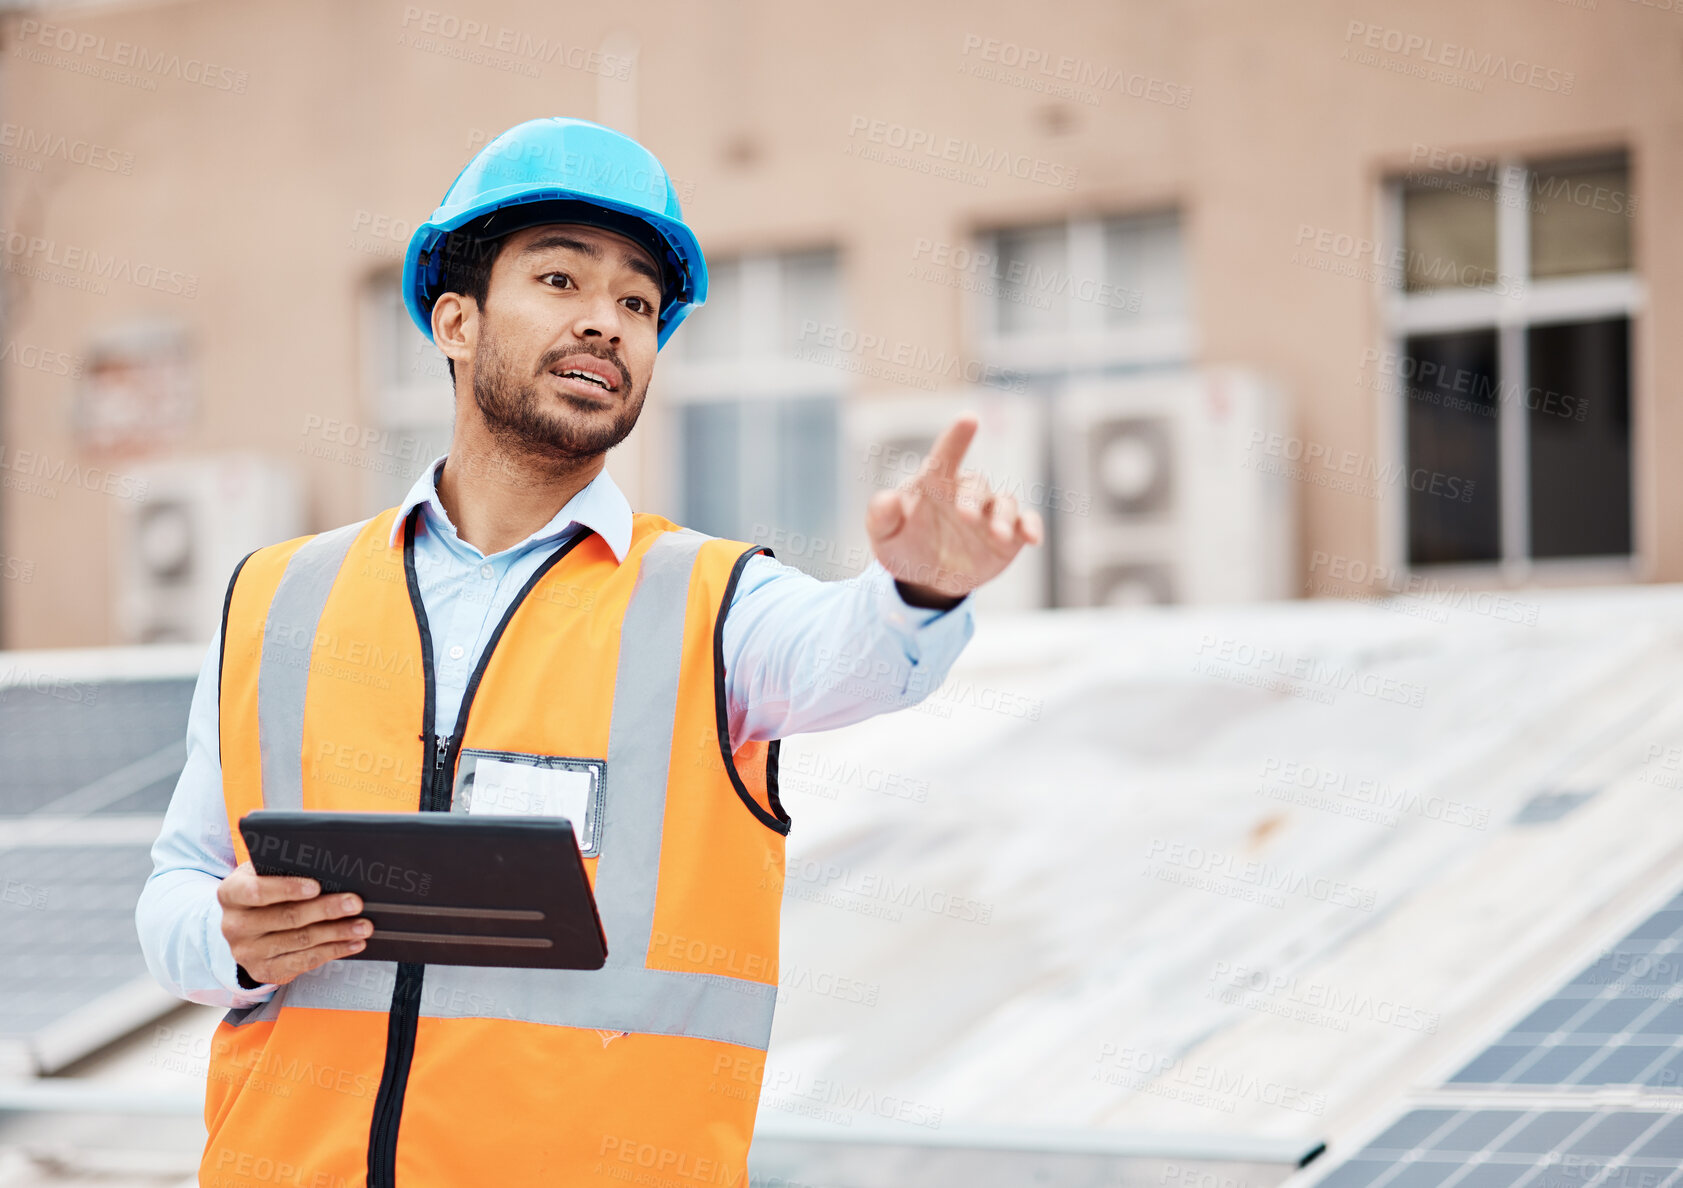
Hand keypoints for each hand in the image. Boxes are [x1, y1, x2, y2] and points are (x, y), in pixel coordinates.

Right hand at [217, 863, 369, 986]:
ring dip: (337, 933)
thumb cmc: (263, 890)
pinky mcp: (263, 971)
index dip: (287, 889)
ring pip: (300, 941)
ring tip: (363, 925)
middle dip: (326, 909)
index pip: (256, 891)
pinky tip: (353, 943)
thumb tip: (329, 865)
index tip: (316, 886)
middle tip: (355, 903)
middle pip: (287, 917)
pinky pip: (304, 962)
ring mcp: (247, 952)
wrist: (243, 926)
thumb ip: (284, 869)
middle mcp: (234, 925)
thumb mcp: (264, 874)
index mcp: (231, 894)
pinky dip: (333, 951)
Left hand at [865, 412, 1043, 601]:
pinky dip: (1031, 527)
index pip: (945, 456)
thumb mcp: (884, 537)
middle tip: (965, 516)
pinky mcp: (1010, 535)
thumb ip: (881, 517)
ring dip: (1004, 516)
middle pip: (976, 485)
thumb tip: (887, 498)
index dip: (956, 438)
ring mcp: (990, 513)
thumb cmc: (904, 546)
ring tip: (998, 535)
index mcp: (934, 484)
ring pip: (1005, 503)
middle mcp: (966, 493)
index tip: (968, 419)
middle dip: (973, 498)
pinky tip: (1032, 538)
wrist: (927, 578)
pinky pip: (1025, 523)